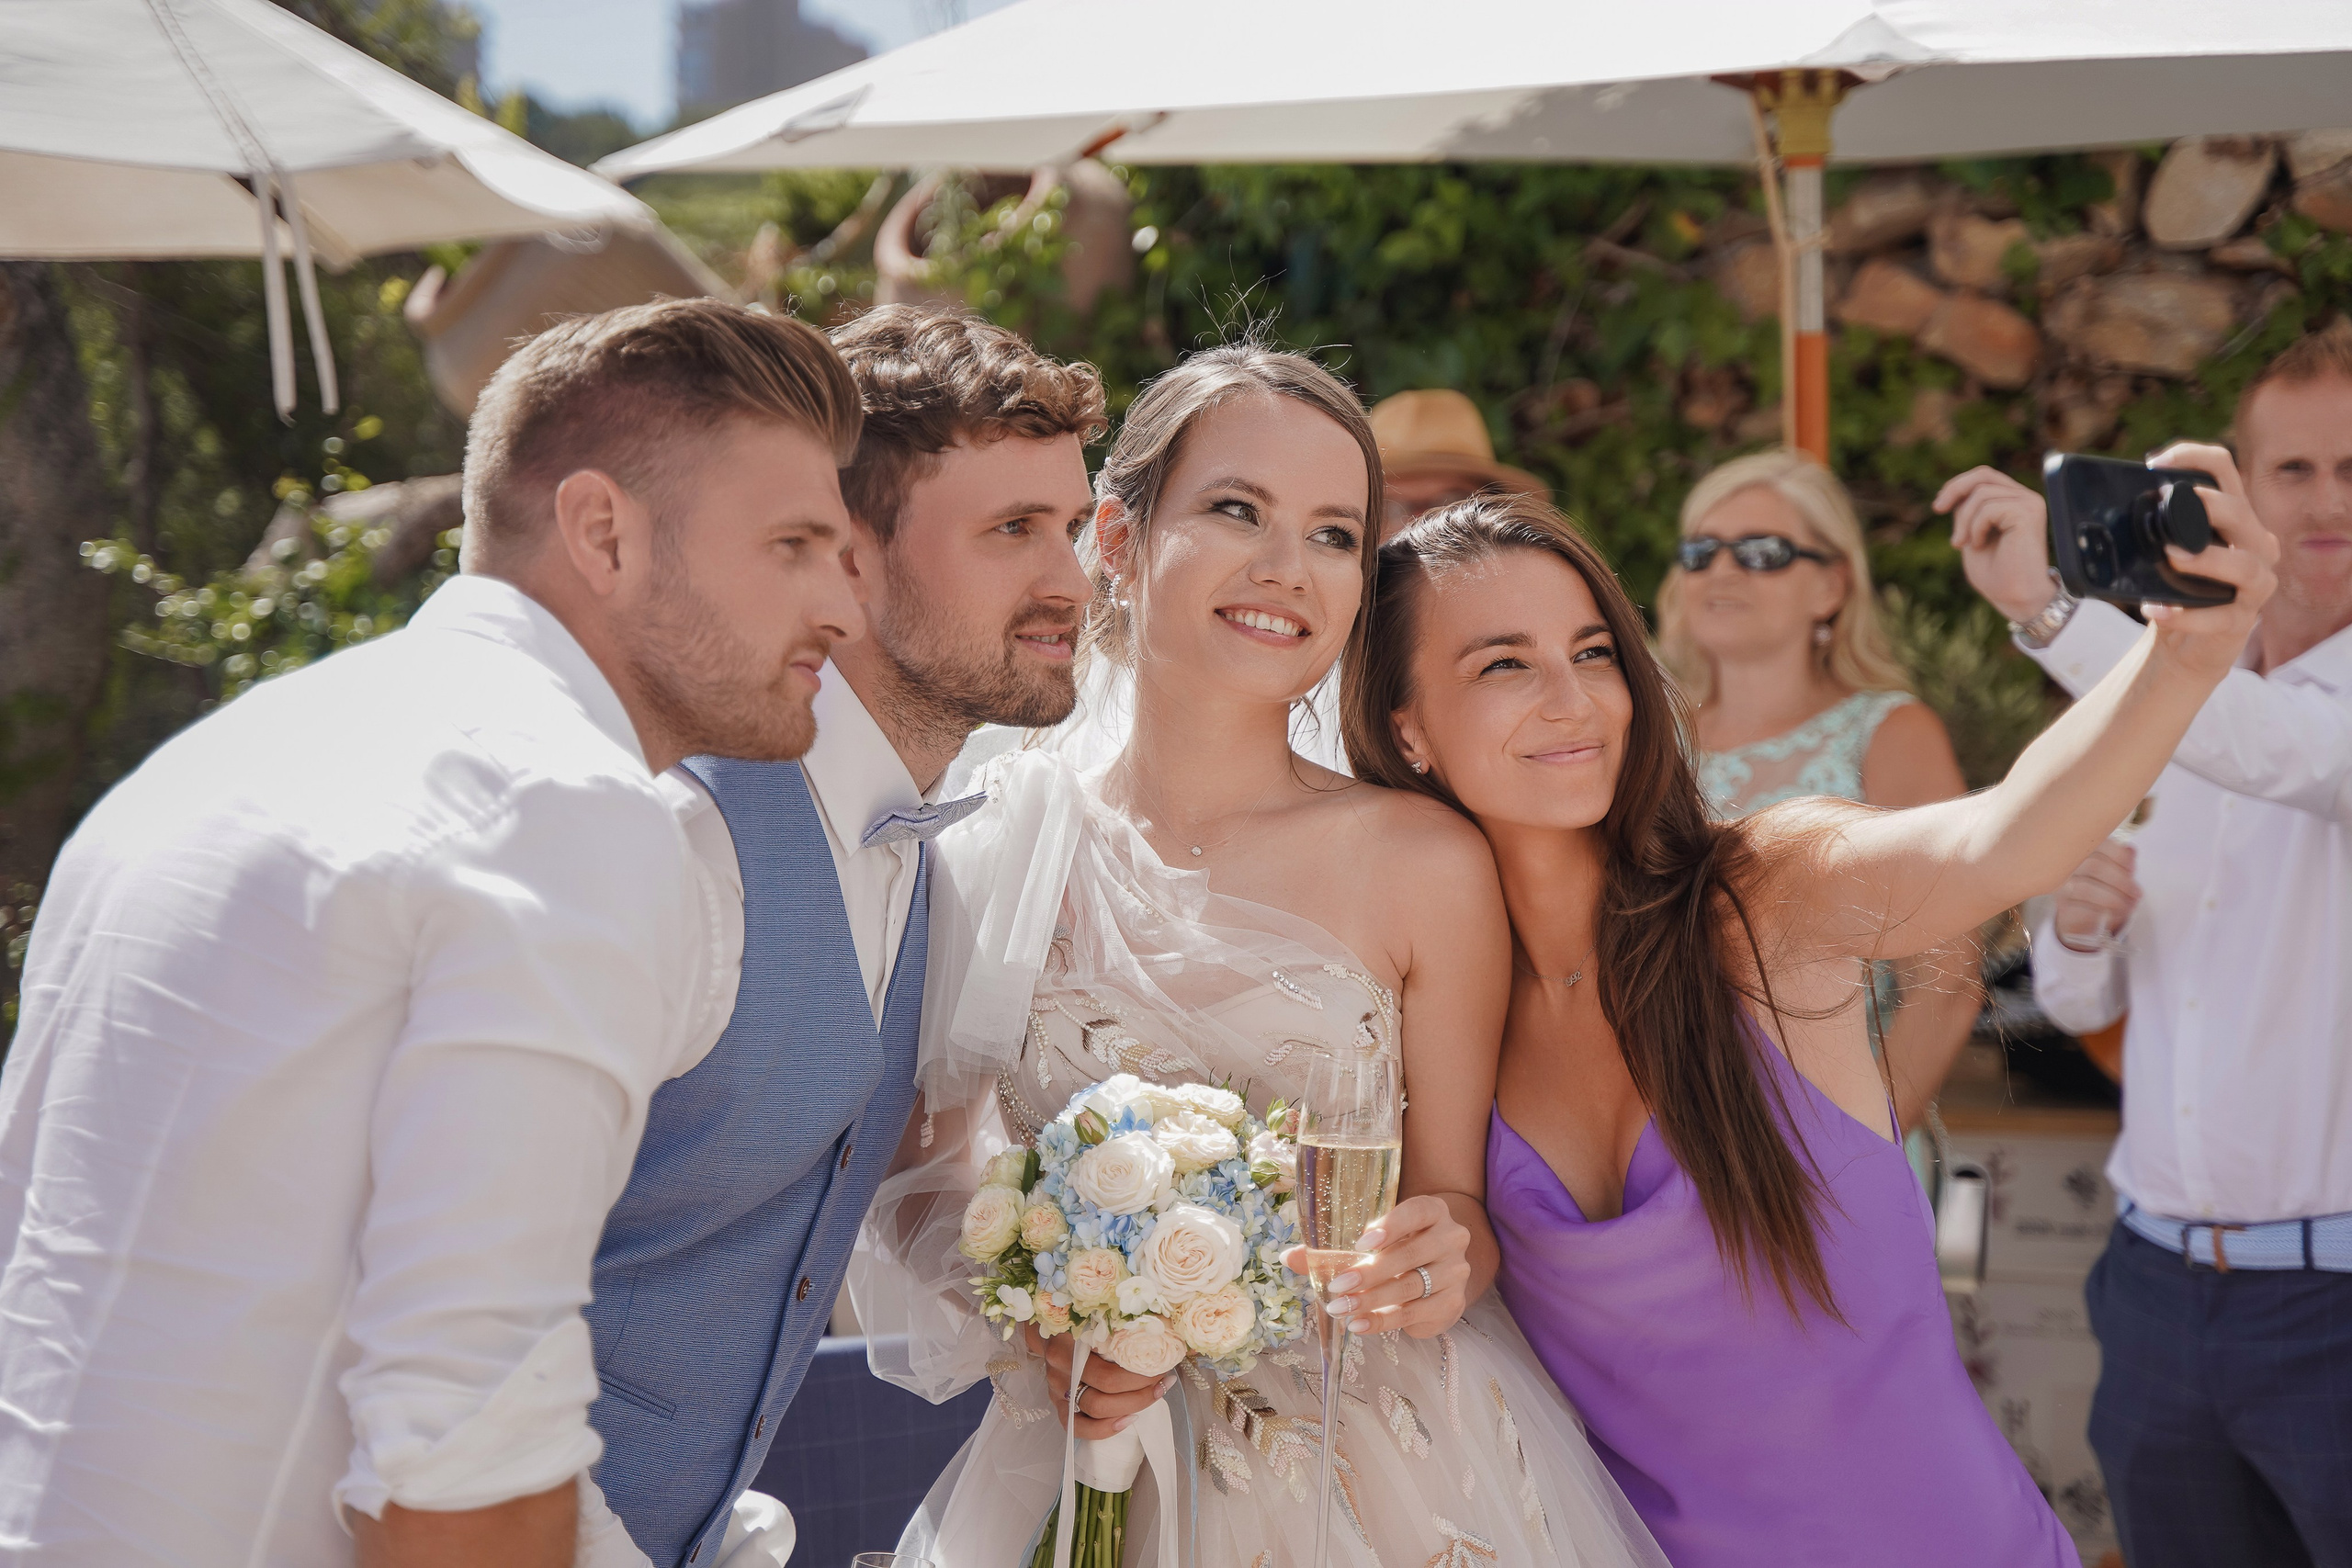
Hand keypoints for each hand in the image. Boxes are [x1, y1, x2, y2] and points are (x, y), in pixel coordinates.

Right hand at [1022, 1320, 1173, 1439]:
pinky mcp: (1058, 1405)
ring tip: (1154, 1395)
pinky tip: (1128, 1420)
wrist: (1049, 1328)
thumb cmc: (1081, 1320)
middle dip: (1140, 1391)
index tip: (1162, 1364)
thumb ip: (1121, 1325)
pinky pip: (1078, 1427)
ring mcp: (1056, 1389)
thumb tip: (1166, 1335)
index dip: (1139, 1373)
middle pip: (1104, 1392)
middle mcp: (1060, 1367)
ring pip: (1094, 1411)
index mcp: (1068, 1342)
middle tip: (1162, 1381)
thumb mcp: (1098, 1315)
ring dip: (1131, 1406)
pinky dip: (1105, 1429)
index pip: (1107, 1368)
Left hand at [1283, 1193, 1470, 1339]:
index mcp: (1433, 1211)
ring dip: (1371, 1300)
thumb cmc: (1399, 1246)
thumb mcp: (1373, 1241)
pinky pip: (1414, 1314)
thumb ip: (1333, 1249)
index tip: (1360, 1244)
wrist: (1438, 1271)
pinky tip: (1358, 1323)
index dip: (1390, 1226)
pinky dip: (1383, 1320)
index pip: (1416, 1212)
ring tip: (1340, 1308)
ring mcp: (1456, 1273)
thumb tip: (1288, 1257)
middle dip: (1370, 1273)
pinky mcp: (1452, 1304)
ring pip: (1411, 1288)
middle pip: (1410, 1255)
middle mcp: (1451, 1239)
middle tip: (1337, 1286)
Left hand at [1937, 466, 2055, 622]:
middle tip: (1937, 509)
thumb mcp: (1972, 535)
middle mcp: (2026, 498)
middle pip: (1984, 474)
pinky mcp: (2029, 512)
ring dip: (1963, 521)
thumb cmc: (1996, 574)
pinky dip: (1976, 528)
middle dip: (1955, 490)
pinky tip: (1979, 546)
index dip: (1958, 484)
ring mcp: (2030, 503)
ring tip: (1963, 544)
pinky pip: (1988, 508)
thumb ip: (1967, 511)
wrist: (2016, 597)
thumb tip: (1953, 490)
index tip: (1938, 505)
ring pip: (1981, 493)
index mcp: (2014, 501)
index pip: (1985, 476)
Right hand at [2051, 840, 2140, 952]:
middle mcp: (2068, 869)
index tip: (2132, 869)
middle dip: (2121, 881)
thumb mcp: (2114, 876)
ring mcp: (2062, 890)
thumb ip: (2121, 862)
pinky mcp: (2063, 911)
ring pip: (2086, 889)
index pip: (2098, 845)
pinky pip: (2081, 911)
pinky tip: (2112, 917)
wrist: (2082, 923)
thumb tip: (2130, 850)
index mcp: (2081, 856)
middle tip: (2136, 894)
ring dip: (2114, 899)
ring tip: (2127, 908)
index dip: (2119, 855)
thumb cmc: (2101, 894)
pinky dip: (2102, 914)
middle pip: (2094, 865)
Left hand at [2137, 443, 2276, 680]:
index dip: (2193, 457)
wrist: (2184, 644)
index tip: (2153, 463)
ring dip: (2207, 560)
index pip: (2223, 470)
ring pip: (2245, 566)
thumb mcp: (2161, 552)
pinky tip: (2157, 611)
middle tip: (2166, 504)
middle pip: (2240, 512)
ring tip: (2171, 556)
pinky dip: (2187, 615)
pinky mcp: (2241, 621)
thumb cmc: (2173, 589)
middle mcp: (2254, 544)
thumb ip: (2148, 527)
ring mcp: (2255, 584)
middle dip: (2208, 505)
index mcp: (2232, 518)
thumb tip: (2099, 506)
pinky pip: (2221, 617)